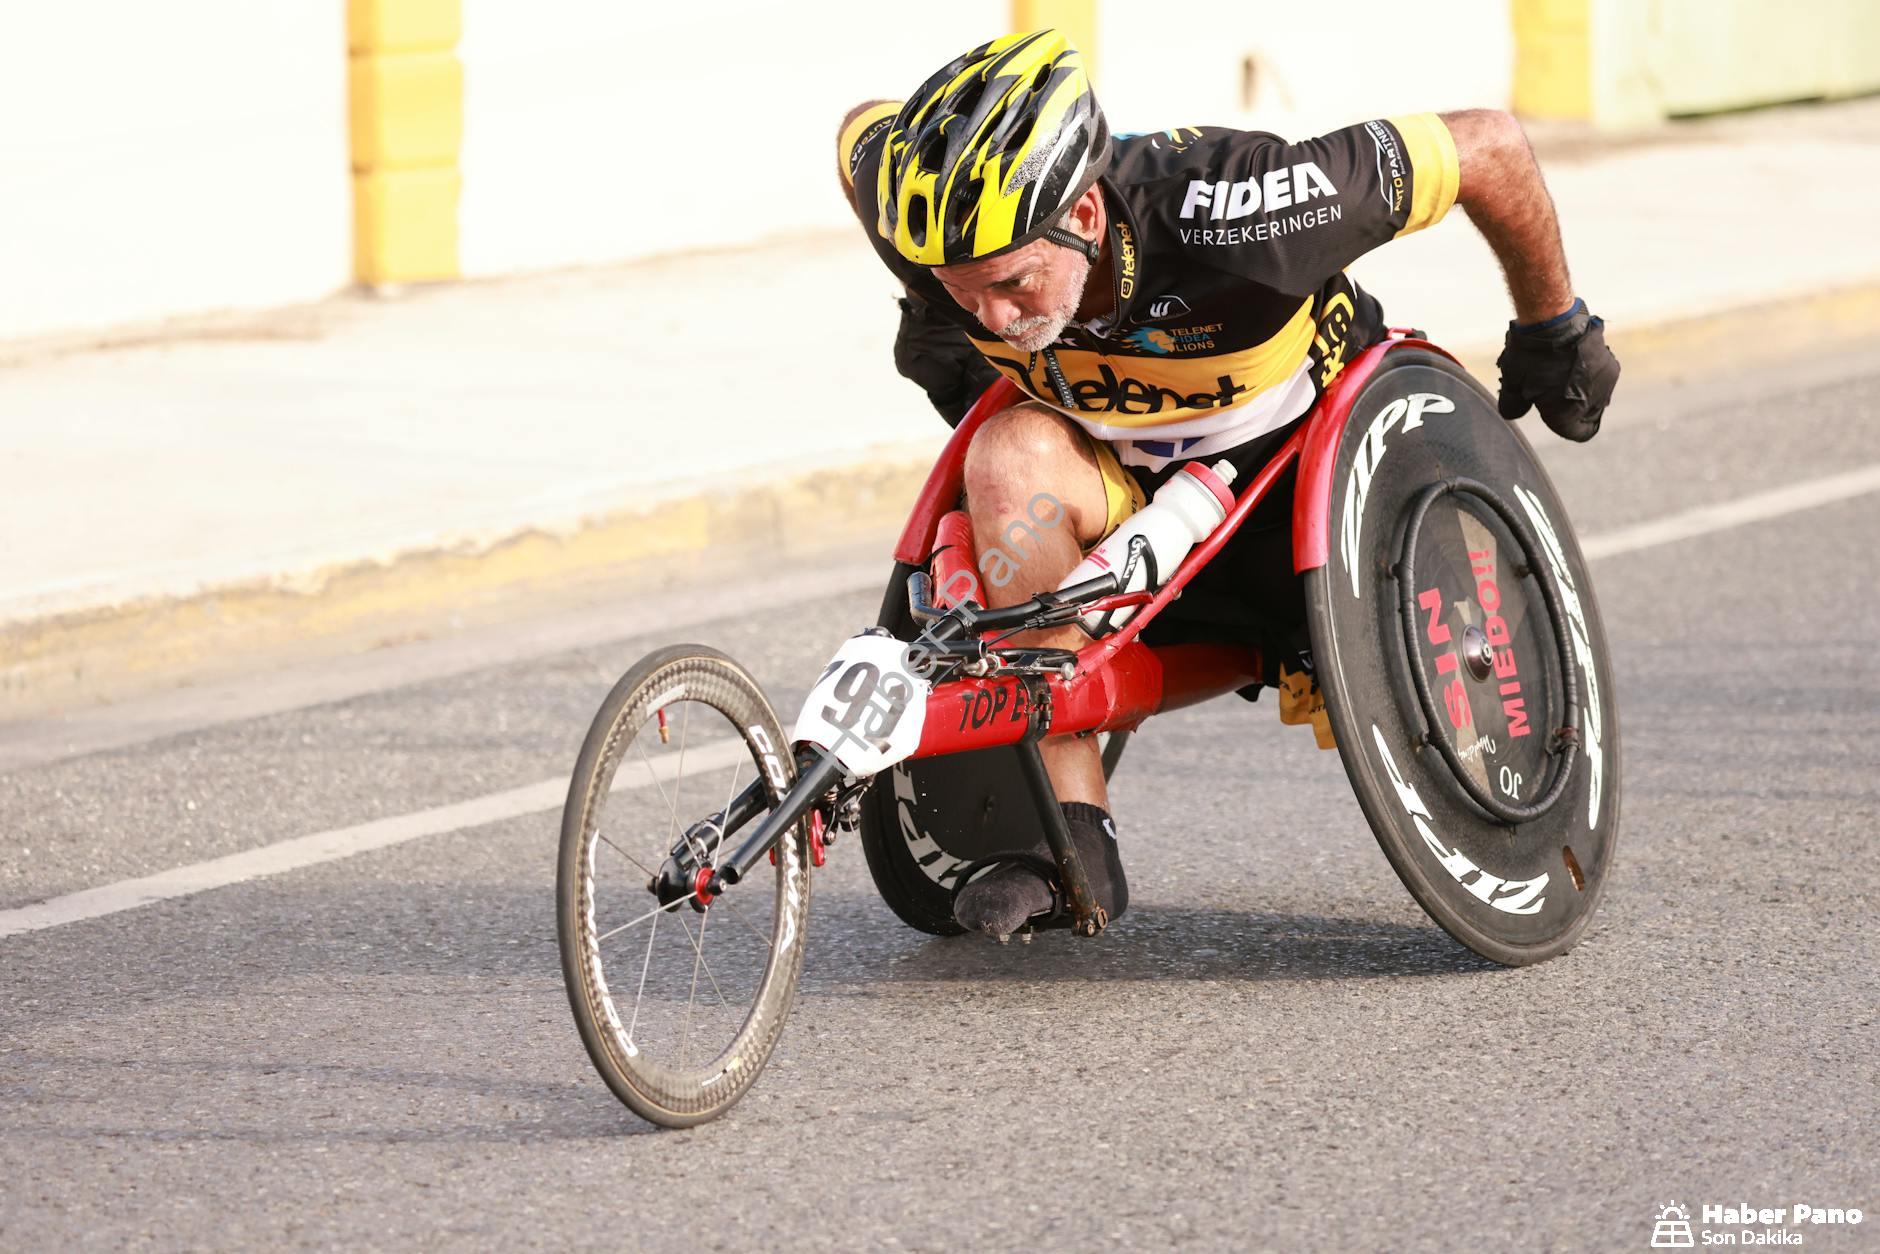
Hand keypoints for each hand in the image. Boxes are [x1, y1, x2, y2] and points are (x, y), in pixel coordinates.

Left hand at [1495, 299, 1620, 441]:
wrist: (1553, 320)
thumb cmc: (1530, 356)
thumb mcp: (1512, 383)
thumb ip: (1513, 405)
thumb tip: (1514, 413)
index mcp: (1568, 415)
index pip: (1580, 433)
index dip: (1566, 424)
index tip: (1554, 410)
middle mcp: (1593, 403)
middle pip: (1589, 415)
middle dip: (1573, 406)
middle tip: (1552, 386)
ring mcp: (1606, 383)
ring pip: (1597, 396)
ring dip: (1583, 389)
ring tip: (1561, 369)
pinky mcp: (1612, 363)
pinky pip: (1601, 377)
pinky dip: (1590, 373)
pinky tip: (1572, 358)